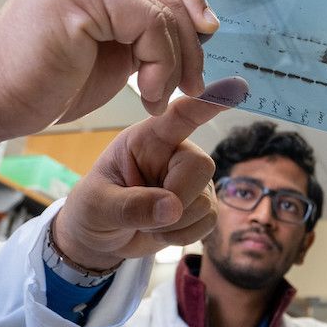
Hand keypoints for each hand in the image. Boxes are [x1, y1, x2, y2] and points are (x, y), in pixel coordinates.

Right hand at [0, 0, 218, 151]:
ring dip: (173, 63)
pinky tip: (146, 94)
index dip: (191, 0)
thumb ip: (146, 32)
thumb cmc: (47, 84)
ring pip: (162, 10)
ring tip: (157, 98)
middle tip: (190, 87)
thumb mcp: (112, 53)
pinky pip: (147, 23)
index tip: (208, 38)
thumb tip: (205, 26)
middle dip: (189, 44)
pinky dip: (159, 64)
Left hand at [51, 80, 246, 268]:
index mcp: (146, 139)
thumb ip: (130, 205)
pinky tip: (163, 231)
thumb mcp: (97, 205)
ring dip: (175, 224)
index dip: (205, 104)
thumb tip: (172, 208)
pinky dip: (184, 235)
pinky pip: (209, 221)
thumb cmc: (92, 208)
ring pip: (206, 201)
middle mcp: (174, 153)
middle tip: (144, 215)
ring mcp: (190, 180)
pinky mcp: (201, 205)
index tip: (234, 88)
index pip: (179, 116)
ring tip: (146, 221)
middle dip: (177, 200)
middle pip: (201, 167)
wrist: (99, 239)